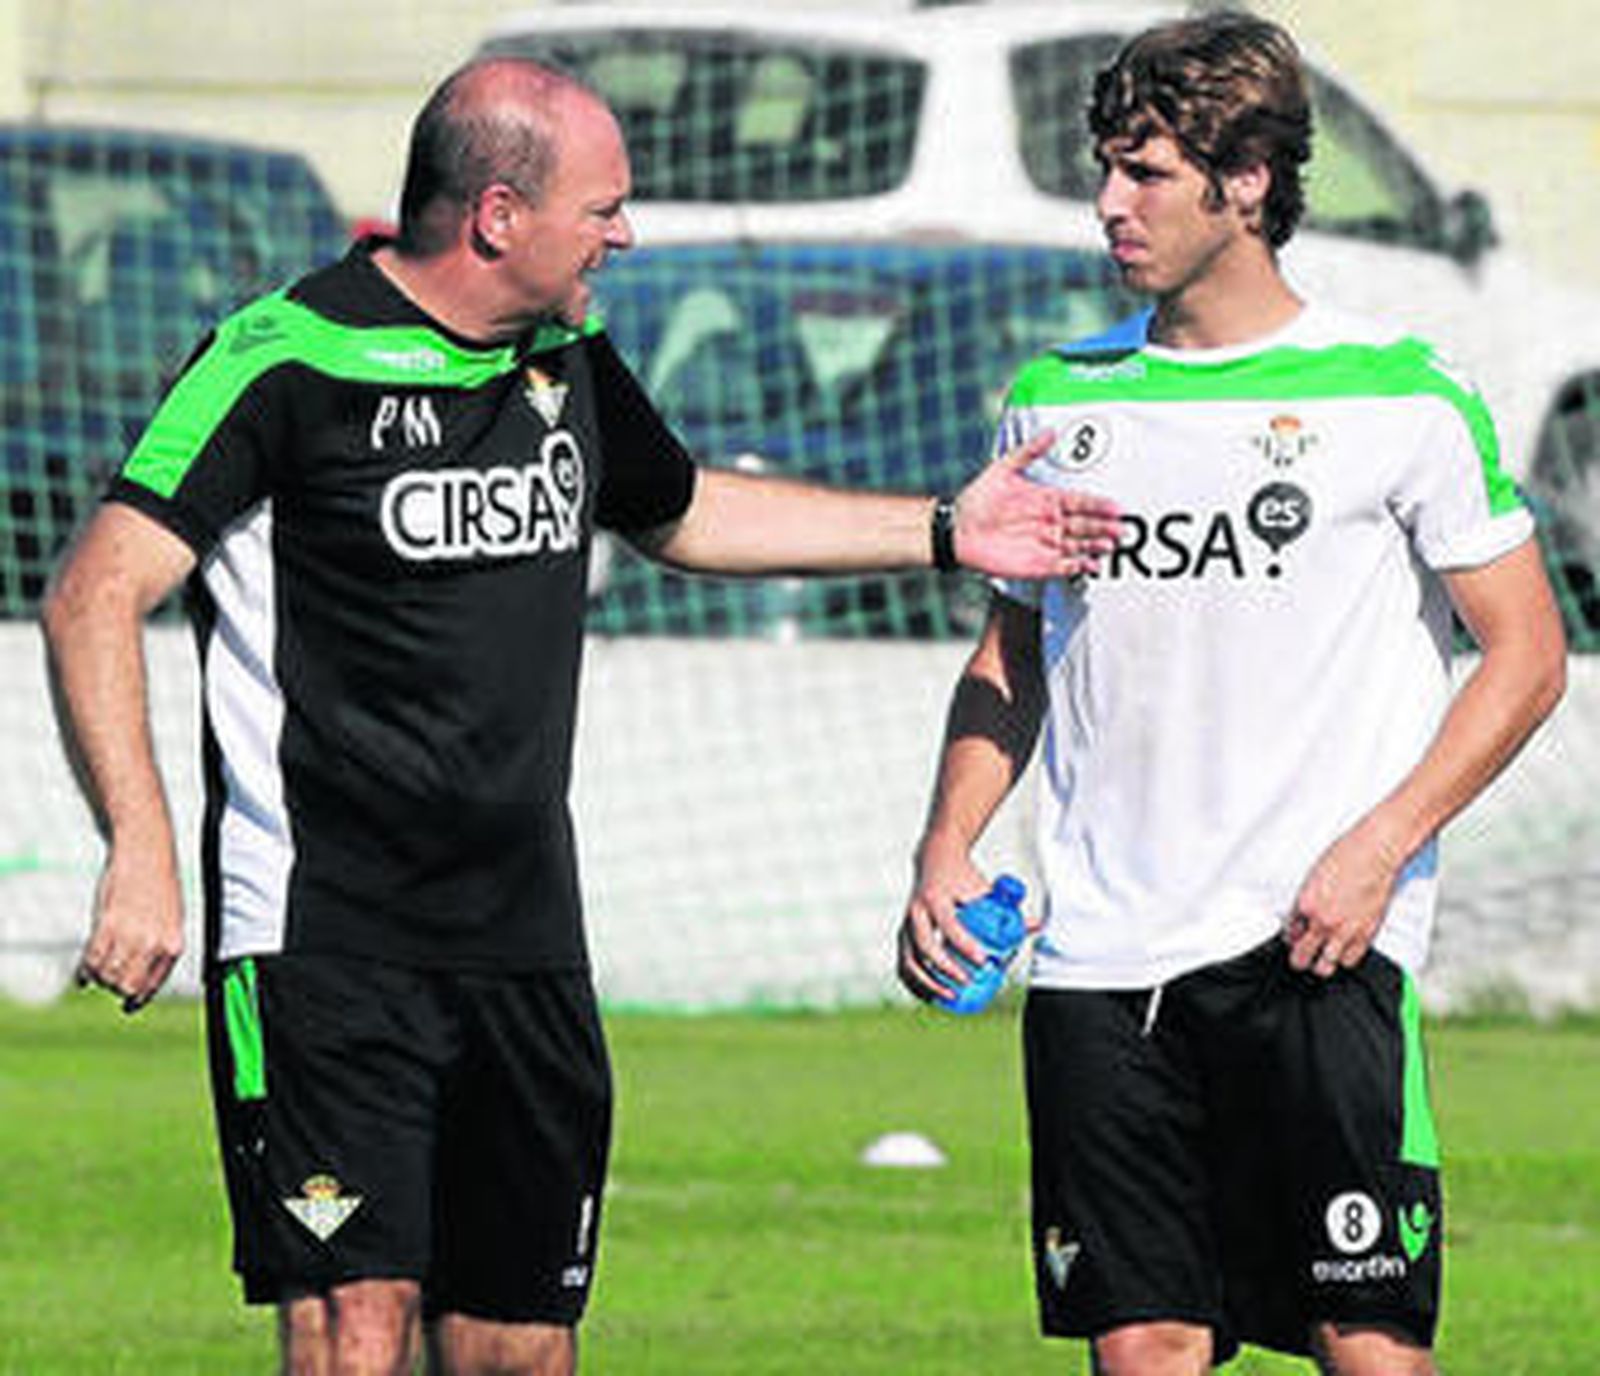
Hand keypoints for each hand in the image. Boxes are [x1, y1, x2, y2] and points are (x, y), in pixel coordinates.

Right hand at [76, 847, 183, 1012]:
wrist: (148, 852)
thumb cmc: (159, 884)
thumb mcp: (171, 918)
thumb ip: (159, 946)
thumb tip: (142, 976)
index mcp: (174, 944)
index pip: (152, 985)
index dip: (138, 999)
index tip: (129, 1006)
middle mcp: (154, 943)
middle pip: (127, 986)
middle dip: (116, 988)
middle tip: (110, 980)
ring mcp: (131, 935)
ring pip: (107, 976)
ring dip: (99, 978)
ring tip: (98, 970)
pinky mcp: (108, 924)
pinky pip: (92, 959)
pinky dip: (85, 970)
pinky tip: (84, 972)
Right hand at [897, 834, 1038, 1002]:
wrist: (935, 858)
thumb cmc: (964, 877)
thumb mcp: (986, 888)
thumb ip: (1010, 909)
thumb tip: (1037, 926)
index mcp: (936, 897)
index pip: (950, 925)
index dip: (966, 946)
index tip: (985, 962)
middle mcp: (916, 911)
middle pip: (926, 946)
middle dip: (946, 968)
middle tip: (968, 981)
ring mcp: (905, 924)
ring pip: (910, 959)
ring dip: (928, 982)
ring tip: (951, 995)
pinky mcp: (901, 934)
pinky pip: (903, 964)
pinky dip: (914, 983)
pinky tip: (931, 996)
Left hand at [952, 431, 1120, 579]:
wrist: (957, 530)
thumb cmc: (978, 499)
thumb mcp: (1001, 470)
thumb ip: (1027, 452)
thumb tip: (1051, 432)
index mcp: (1048, 500)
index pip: (1080, 502)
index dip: (1098, 505)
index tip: (1116, 506)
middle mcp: (1052, 522)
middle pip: (1085, 525)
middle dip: (1103, 527)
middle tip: (1120, 529)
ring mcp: (1047, 543)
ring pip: (1079, 545)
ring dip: (1095, 546)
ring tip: (1110, 546)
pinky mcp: (1039, 564)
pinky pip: (1065, 567)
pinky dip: (1079, 567)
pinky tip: (1092, 565)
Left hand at [1284, 819, 1405, 977]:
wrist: (1375, 854)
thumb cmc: (1346, 857)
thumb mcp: (1313, 876)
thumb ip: (1306, 899)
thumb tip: (1301, 916)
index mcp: (1305, 904)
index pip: (1288, 934)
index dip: (1290, 938)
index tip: (1293, 940)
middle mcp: (1322, 921)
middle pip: (1301, 957)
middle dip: (1298, 960)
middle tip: (1300, 959)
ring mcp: (1344, 930)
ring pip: (1325, 967)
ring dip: (1321, 965)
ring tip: (1321, 962)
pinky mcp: (1365, 934)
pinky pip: (1350, 961)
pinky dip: (1345, 960)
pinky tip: (1343, 952)